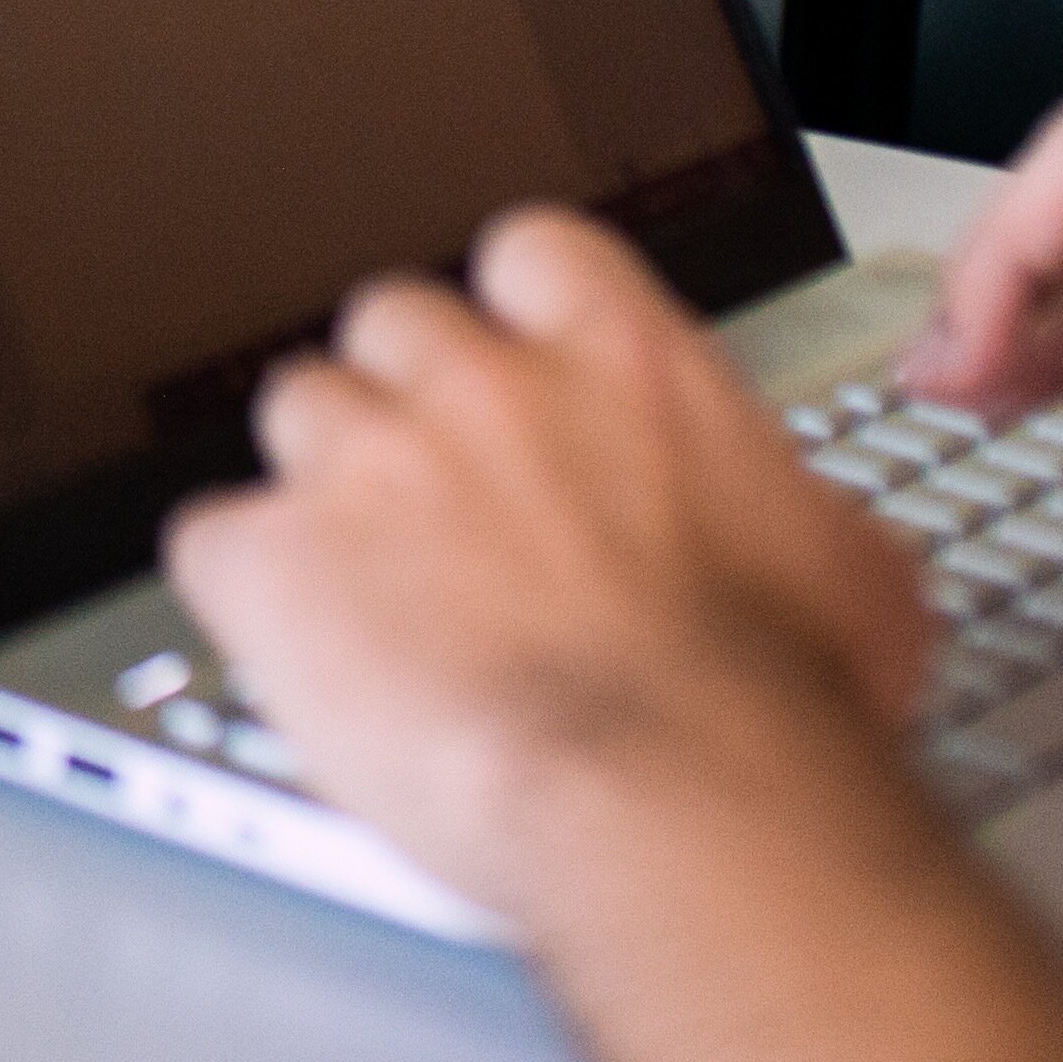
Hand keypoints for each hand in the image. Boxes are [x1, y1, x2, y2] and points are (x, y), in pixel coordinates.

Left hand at [163, 206, 939, 926]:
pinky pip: (213, 540)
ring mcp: (367, 461)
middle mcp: (481, 384)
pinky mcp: (273, 560)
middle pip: (395, 324)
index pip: (531, 257)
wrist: (686, 804)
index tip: (520, 378)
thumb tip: (789, 524)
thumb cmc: (776, 714)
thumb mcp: (849, 574)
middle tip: (441, 505)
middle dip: (410, 403)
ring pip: (299, 412)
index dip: (514, 321)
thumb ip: (775, 502)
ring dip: (325, 489)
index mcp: (620, 361)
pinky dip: (245, 592)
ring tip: (369, 590)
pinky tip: (293, 649)